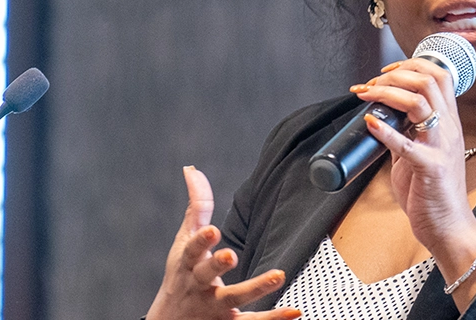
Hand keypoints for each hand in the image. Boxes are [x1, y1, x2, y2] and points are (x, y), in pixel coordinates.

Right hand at [146, 166, 300, 319]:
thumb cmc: (181, 277)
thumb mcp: (183, 243)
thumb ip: (195, 207)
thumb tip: (192, 170)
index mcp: (188, 264)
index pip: (191, 250)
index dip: (200, 241)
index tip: (213, 230)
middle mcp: (199, 285)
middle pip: (206, 274)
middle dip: (216, 264)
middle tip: (231, 255)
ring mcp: (215, 306)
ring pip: (234, 298)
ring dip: (255, 287)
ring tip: (278, 276)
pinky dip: (273, 318)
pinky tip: (295, 311)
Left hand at [352, 59, 475, 249]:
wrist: (448, 226)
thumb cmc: (434, 194)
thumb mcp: (421, 154)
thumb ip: (406, 134)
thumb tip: (382, 119)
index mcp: (448, 123)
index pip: (439, 75)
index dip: (410, 66)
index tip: (385, 73)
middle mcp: (448, 129)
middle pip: (429, 80)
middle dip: (395, 74)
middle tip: (371, 84)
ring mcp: (441, 147)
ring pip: (420, 102)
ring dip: (388, 93)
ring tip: (367, 95)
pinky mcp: (430, 167)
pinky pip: (406, 144)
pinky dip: (384, 131)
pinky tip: (369, 123)